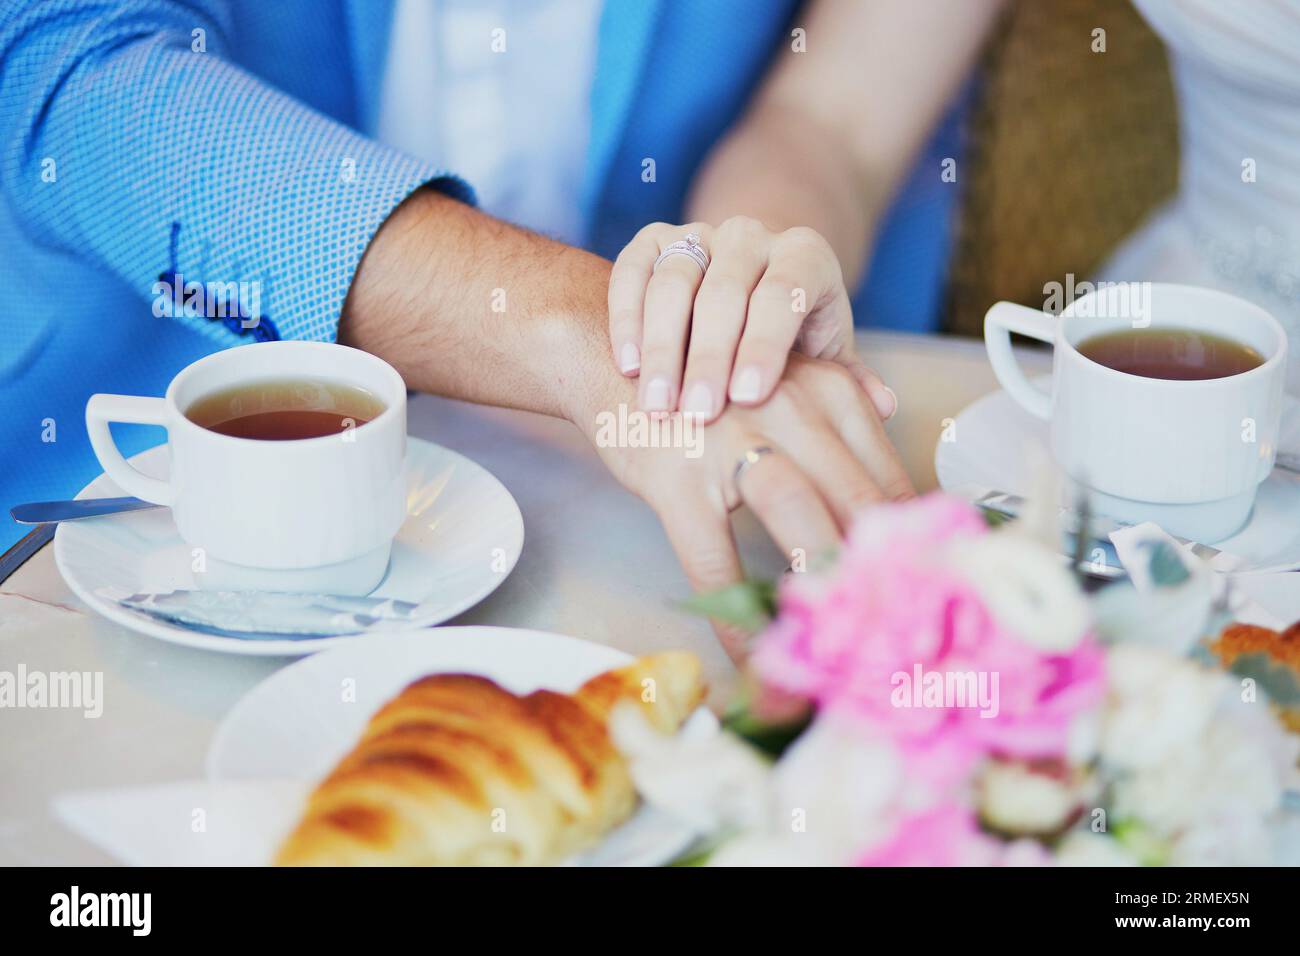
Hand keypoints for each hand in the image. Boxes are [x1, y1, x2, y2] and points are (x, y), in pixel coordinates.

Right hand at [577, 351, 912, 660]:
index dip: (911, 543)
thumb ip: (840, 400)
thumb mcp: (783, 380)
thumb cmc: (708, 387)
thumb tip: (897, 412)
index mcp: (828, 391)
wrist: (613, 365)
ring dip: (824, 577)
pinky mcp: (677, 477)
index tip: (923, 591)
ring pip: (797, 513)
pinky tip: (749, 651)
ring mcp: (730, 439)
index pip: (888, 476)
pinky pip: (713, 559)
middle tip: (901, 627)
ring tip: (843, 635)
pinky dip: (734, 612)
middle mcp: (790, 406)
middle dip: (884, 570)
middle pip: (856, 498)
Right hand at [607, 217, 897, 423]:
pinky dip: (626, 316)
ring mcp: (700, 234)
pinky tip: (626, 365)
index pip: (783, 292)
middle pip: (725, 289)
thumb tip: (881, 408)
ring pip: (675, 279)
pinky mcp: (656, 240)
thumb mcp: (826, 351)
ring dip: (663, 347)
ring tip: (657, 405)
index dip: (765, 344)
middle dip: (709, 356)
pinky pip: (634, 269)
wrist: (753, 281)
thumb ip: (847, 380)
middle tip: (697, 414)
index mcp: (805, 256)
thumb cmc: (794, 333)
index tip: (747, 397)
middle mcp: (752, 235)